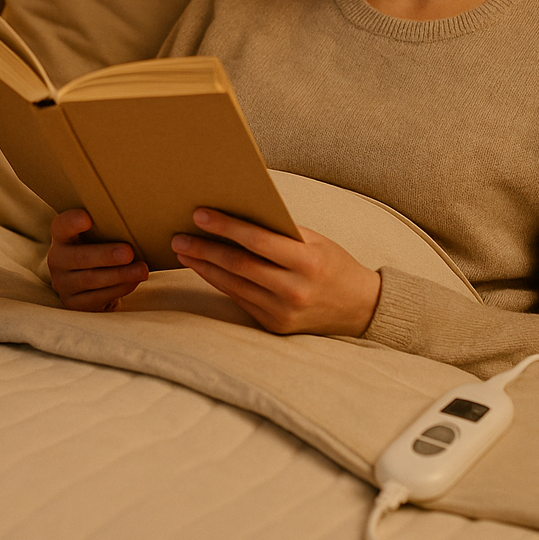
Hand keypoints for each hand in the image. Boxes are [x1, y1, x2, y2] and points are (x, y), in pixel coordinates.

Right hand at [47, 209, 148, 311]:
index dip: (71, 222)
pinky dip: (119, 289)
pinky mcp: (74, 303)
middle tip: (128, 252)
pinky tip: (134, 282)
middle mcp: (57, 260)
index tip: (87, 218)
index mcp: (62, 236)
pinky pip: (97, 297)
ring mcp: (63, 284)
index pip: (61, 226)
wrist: (93, 283)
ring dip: (119, 274)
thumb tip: (137, 220)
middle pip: (78, 257)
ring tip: (141, 270)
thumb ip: (108, 228)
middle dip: (105, 255)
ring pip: (90, 279)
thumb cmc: (100, 249)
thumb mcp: (98, 236)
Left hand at [171, 208, 380, 336]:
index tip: (199, 215)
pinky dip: (219, 282)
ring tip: (183, 251)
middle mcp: (294, 289)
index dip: (226, 227)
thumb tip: (237, 214)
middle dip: (204, 249)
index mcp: (307, 262)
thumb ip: (280, 232)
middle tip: (178, 236)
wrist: (360, 308)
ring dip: (203, 267)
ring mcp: (283, 312)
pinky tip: (204, 269)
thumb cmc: (333, 264)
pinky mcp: (274, 326)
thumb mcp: (316, 241)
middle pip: (238, 265)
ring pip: (233, 284)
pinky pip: (239, 299)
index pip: (257, 241)